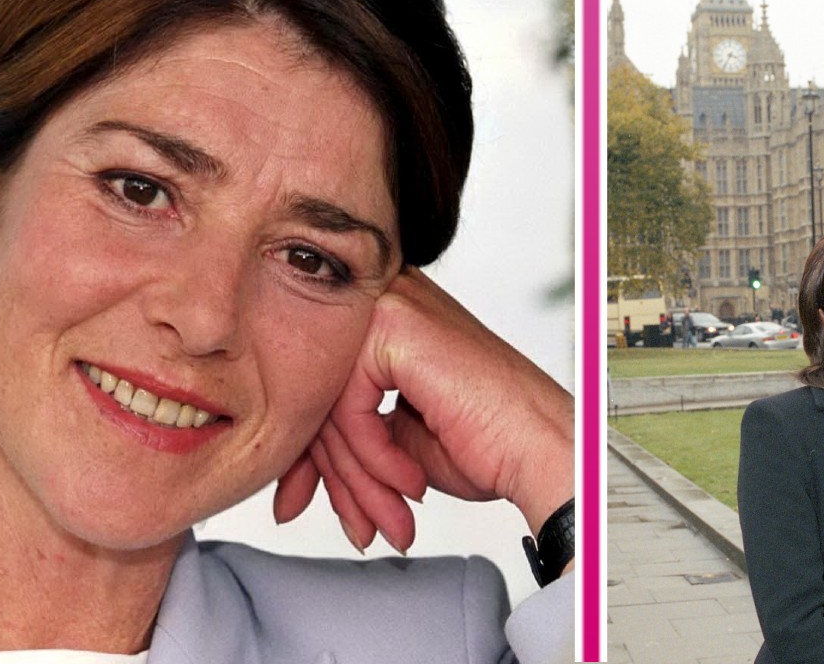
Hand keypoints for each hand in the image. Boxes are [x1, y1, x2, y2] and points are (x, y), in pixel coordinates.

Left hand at [272, 266, 573, 554]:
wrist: (540, 452)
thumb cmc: (488, 442)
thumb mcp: (392, 440)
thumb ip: (340, 435)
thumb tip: (283, 476)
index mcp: (382, 317)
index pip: (314, 384)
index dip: (308, 454)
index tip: (297, 502)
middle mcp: (383, 299)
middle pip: (315, 394)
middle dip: (332, 477)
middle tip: (355, 525)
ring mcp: (390, 304)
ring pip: (328, 406)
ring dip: (358, 480)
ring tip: (385, 517)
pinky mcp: (395, 325)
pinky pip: (349, 407)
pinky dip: (375, 459)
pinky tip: (409, 481)